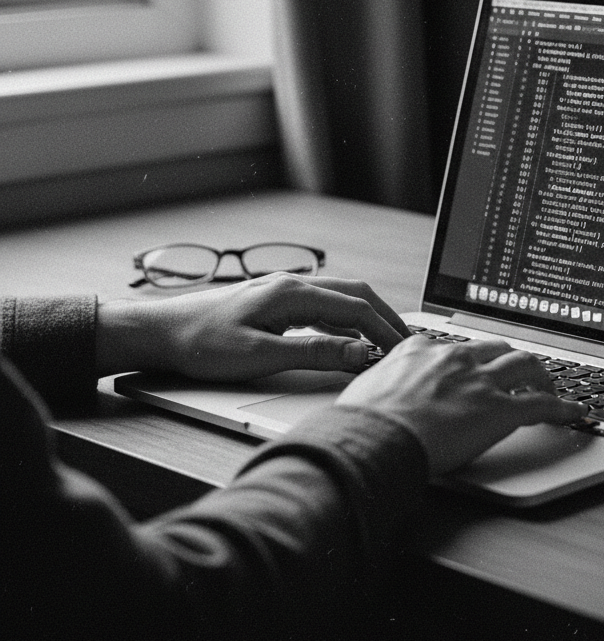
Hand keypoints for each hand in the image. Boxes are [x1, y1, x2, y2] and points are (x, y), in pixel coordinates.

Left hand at [96, 273, 409, 379]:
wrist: (159, 332)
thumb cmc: (201, 343)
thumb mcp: (260, 356)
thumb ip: (315, 353)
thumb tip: (359, 353)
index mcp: (292, 293)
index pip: (357, 308)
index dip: (384, 331)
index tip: (403, 353)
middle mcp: (292, 285)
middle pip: (356, 294)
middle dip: (385, 318)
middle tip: (406, 344)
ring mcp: (284, 291)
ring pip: (341, 298)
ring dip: (367, 319)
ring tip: (385, 343)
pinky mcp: (275, 303)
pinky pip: (323, 307)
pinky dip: (346, 322)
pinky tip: (348, 341)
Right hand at [336, 335, 589, 474]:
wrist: (375, 441)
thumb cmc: (361, 425)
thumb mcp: (364, 391)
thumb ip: (381, 385)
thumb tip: (373, 396)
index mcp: (420, 350)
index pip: (454, 347)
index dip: (470, 359)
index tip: (474, 366)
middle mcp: (455, 359)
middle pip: (496, 348)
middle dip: (510, 359)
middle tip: (519, 372)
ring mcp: (480, 382)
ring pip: (525, 365)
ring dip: (540, 375)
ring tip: (548, 386)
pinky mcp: (500, 410)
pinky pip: (542, 404)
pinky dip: (562, 408)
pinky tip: (573, 412)